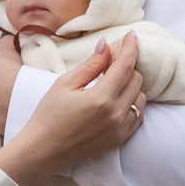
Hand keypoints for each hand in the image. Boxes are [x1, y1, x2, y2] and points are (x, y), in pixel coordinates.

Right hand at [0, 35, 145, 185]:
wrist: (44, 150)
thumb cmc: (49, 114)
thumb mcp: (65, 84)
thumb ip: (91, 65)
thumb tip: (107, 45)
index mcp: (101, 99)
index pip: (125, 66)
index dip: (130, 47)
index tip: (131, 35)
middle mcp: (115, 115)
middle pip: (136, 80)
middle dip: (128, 65)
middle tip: (112, 60)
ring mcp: (119, 129)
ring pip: (140, 98)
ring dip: (131, 85)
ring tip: (113, 81)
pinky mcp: (119, 139)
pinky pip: (138, 116)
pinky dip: (133, 103)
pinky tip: (117, 98)